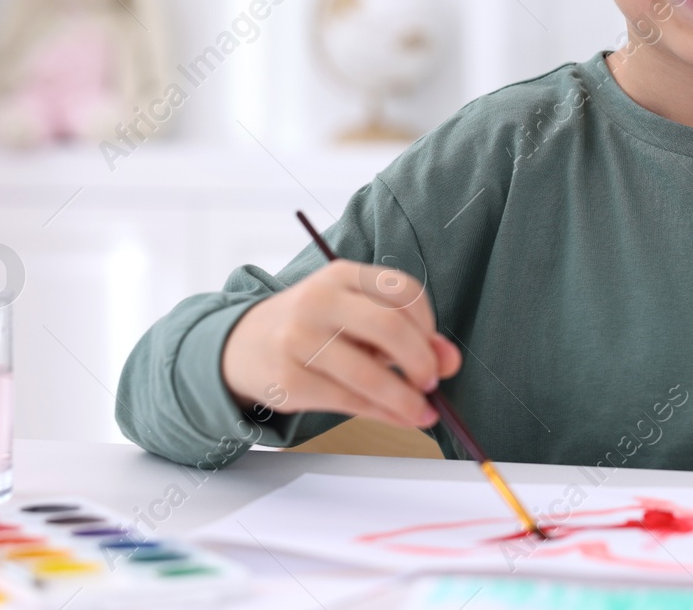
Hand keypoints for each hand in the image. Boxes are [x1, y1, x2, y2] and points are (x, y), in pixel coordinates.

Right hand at [221, 259, 461, 428]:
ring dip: (405, 398)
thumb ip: (405, 332)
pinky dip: (383, 413)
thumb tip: (449, 360)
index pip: (402, 290)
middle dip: (421, 360)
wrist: (242, 345)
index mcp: (341, 274)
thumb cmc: (314, 327)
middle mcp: (319, 300)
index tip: (434, 348)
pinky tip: (399, 417)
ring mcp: (299, 339)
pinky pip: (348, 401)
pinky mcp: (289, 380)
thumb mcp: (354, 314)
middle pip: (389, 326)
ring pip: (369, 373)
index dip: (428, 323)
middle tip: (432, 380)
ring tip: (422, 410)